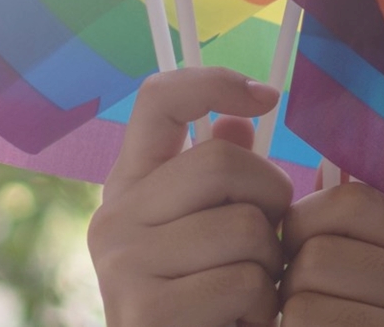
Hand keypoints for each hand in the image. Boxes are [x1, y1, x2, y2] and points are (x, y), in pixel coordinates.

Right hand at [88, 67, 292, 326]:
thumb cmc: (212, 303)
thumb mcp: (217, 235)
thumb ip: (223, 180)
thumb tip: (239, 118)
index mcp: (130, 188)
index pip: (158, 99)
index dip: (214, 80)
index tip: (268, 97)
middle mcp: (112, 219)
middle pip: (222, 162)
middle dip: (271, 202)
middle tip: (265, 247)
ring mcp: (121, 266)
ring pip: (246, 226)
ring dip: (270, 267)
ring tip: (246, 295)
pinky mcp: (144, 311)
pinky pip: (244, 281)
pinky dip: (259, 307)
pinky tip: (236, 323)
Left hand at [279, 181, 383, 325]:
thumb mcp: (376, 276)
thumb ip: (354, 225)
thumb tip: (324, 154)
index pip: (354, 202)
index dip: (305, 223)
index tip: (300, 254)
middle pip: (321, 255)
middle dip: (291, 281)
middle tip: (297, 305)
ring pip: (303, 303)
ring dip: (286, 321)